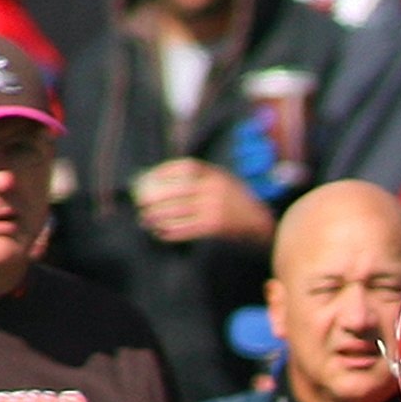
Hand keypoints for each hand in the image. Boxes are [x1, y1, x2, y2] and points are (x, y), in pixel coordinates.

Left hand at [132, 158, 277, 245]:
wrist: (260, 223)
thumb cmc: (236, 201)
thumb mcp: (223, 180)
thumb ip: (200, 177)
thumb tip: (163, 180)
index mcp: (215, 174)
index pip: (184, 168)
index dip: (163, 172)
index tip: (148, 178)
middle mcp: (214, 189)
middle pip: (176, 190)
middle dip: (155, 197)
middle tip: (140, 202)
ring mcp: (214, 208)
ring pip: (178, 211)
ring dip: (158, 217)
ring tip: (145, 220)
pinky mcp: (215, 227)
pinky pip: (186, 229)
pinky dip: (171, 232)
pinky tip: (161, 233)